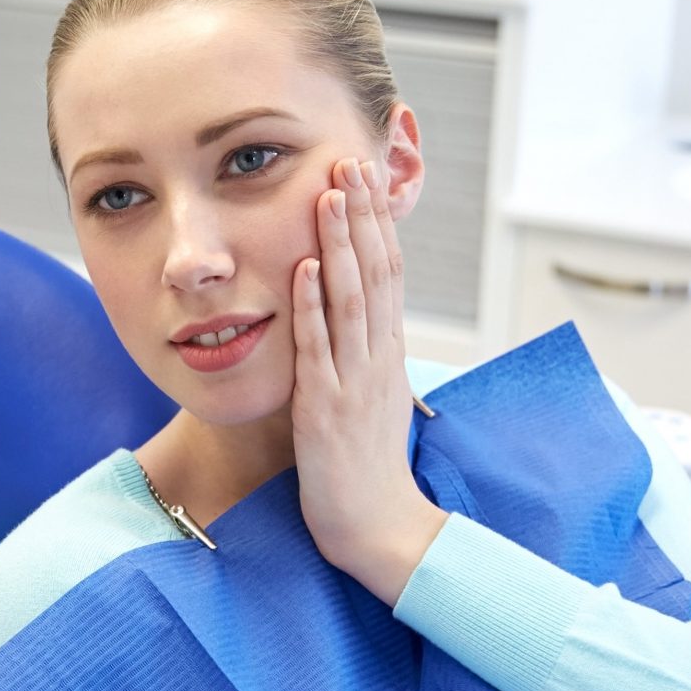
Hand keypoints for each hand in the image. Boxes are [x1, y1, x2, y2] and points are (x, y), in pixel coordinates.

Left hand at [290, 157, 446, 605]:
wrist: (379, 529)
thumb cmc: (369, 469)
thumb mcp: (373, 400)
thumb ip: (366, 357)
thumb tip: (361, 317)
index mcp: (388, 354)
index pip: (389, 273)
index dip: (377, 223)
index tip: (365, 177)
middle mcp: (378, 358)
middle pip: (376, 272)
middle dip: (362, 215)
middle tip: (351, 161)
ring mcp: (354, 381)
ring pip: (351, 299)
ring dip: (339, 244)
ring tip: (330, 194)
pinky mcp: (327, 409)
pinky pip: (319, 349)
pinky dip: (311, 305)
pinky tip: (301, 267)